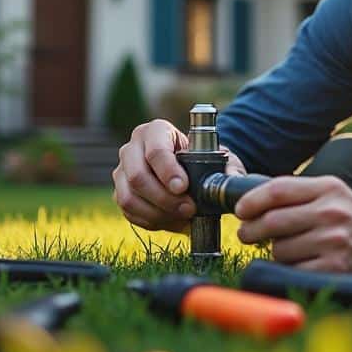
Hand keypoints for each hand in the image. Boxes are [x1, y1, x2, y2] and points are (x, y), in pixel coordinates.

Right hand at [113, 119, 246, 231]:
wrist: (190, 170)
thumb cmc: (204, 160)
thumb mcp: (220, 159)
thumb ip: (229, 167)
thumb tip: (231, 179)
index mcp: (155, 131)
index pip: (155, 150)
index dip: (168, 171)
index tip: (184, 187)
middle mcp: (132, 148)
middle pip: (137, 176)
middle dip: (164, 198)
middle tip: (189, 209)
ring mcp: (122, 171)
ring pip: (128, 197)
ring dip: (157, 213)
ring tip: (182, 217)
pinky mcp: (120, 192)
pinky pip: (129, 212)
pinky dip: (151, 221)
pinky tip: (172, 220)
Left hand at [233, 176, 351, 273]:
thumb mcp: (337, 195)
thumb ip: (302, 195)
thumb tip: (255, 203)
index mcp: (329, 188)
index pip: (277, 189)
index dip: (252, 201)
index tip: (241, 210)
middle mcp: (331, 212)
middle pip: (272, 221)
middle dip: (251, 231)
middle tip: (247, 235)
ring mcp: (333, 241)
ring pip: (279, 249)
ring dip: (274, 252)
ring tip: (285, 250)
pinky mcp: (335, 267)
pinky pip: (293, 269)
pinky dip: (289, 269)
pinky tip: (298, 263)